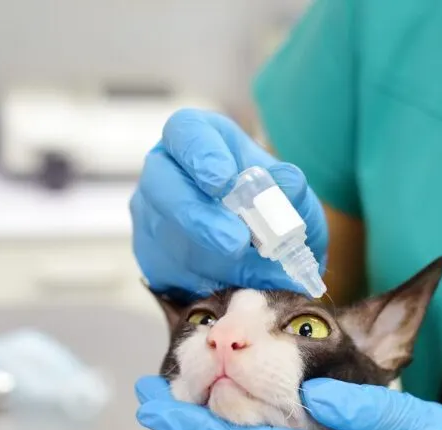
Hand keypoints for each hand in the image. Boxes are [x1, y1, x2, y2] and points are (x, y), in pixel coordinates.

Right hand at [131, 108, 327, 295]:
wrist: (259, 252)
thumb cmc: (268, 209)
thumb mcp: (290, 197)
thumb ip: (291, 190)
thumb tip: (288, 183)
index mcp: (198, 138)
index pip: (185, 132)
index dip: (200, 154)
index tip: (223, 181)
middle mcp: (165, 171)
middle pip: (162, 186)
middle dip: (198, 218)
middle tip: (235, 243)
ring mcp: (150, 214)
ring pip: (165, 235)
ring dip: (209, 258)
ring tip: (252, 273)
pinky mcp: (150, 255)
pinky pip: (168, 271)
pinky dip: (202, 283)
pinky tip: (232, 285)